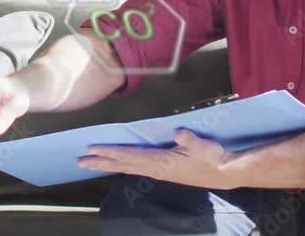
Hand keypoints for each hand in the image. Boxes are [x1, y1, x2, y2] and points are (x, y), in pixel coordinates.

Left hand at [78, 129, 238, 189]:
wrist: (225, 173)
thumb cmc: (213, 157)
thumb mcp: (203, 146)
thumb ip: (190, 139)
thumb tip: (178, 131)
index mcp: (161, 162)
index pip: (129, 156)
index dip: (109, 152)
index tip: (92, 150)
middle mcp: (156, 168)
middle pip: (122, 165)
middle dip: (100, 162)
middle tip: (79, 161)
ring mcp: (158, 171)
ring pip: (127, 167)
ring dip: (109, 164)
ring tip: (92, 162)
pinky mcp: (163, 171)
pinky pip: (136, 167)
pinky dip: (122, 165)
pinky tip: (117, 164)